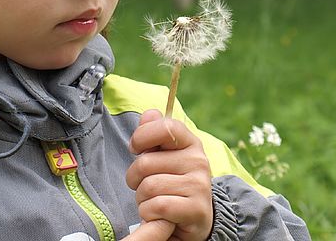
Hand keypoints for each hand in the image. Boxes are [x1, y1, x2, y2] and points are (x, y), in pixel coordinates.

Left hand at [126, 109, 212, 240]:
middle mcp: (199, 160)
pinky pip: (157, 206)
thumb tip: (150, 113)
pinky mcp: (197, 209)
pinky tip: (158, 215)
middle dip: (135, 179)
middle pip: (146, 163)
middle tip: (144, 186)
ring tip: (153, 201)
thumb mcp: (163, 157)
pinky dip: (149, 213)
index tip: (136, 150)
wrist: (193, 222)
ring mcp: (199, 185)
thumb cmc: (172, 185)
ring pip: (149, 187)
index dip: (142, 137)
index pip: (164, 127)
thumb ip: (154, 134)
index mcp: (190, 142)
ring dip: (142, 199)